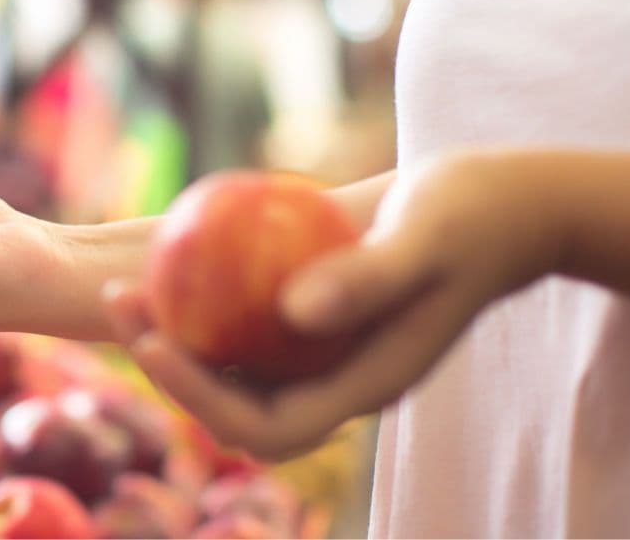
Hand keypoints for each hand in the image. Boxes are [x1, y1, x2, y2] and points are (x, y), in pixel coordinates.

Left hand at [108, 152, 565, 458]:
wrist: (508, 203)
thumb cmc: (475, 214)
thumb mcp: (427, 235)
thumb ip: (370, 278)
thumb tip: (293, 314)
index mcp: (363, 387)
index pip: (264, 426)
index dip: (198, 397)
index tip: (154, 342)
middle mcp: (336, 381)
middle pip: (232, 406)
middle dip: (168, 370)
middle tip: (122, 307)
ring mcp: (325, 351)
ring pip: (232, 367)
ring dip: (175, 337)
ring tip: (128, 286)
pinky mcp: (316, 311)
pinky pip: (246, 320)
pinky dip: (205, 300)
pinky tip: (169, 250)